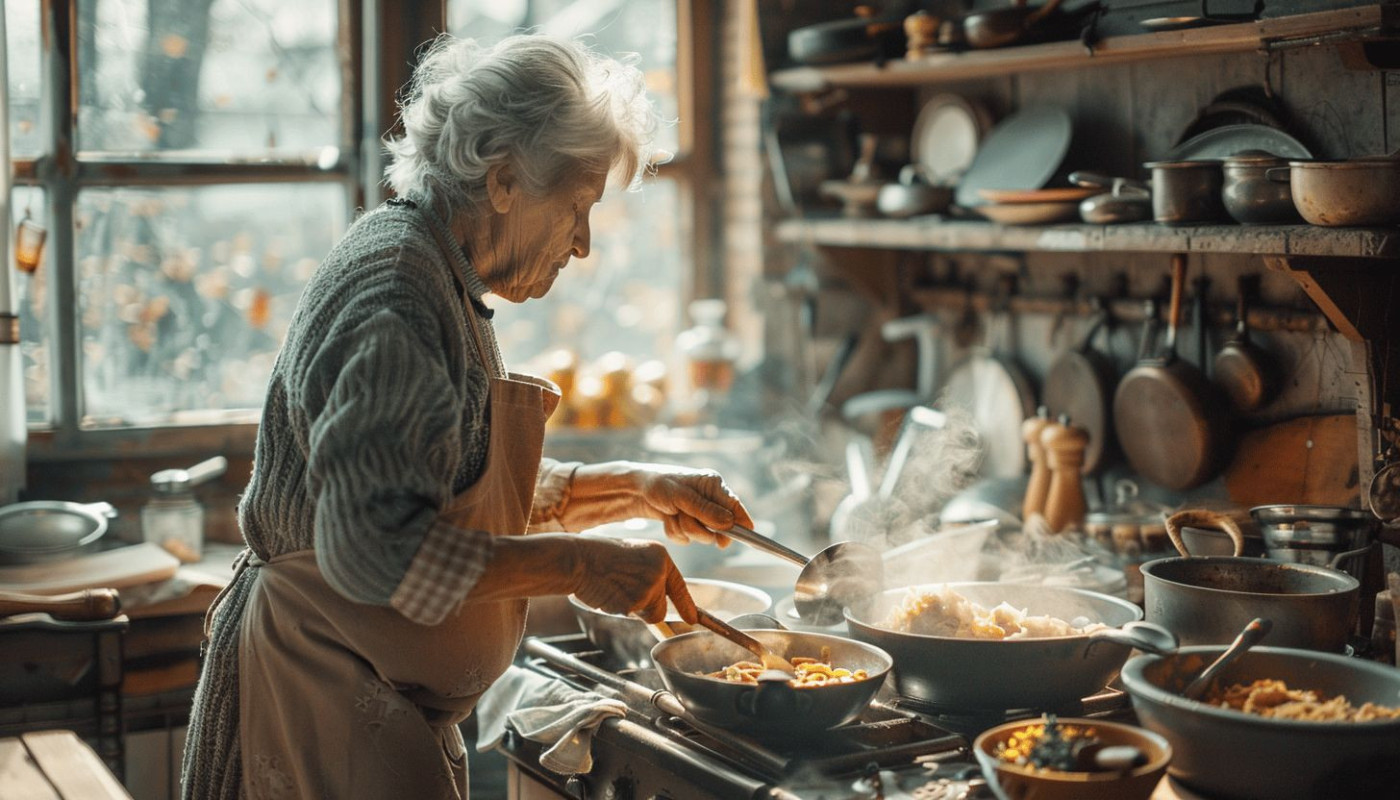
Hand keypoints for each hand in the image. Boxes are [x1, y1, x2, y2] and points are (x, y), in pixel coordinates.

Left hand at [559, 461, 754, 545]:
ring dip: (684, 529)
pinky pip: (687, 538)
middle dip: (700, 527)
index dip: (742, 522)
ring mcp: (698, 512)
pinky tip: (667, 519)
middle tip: (684, 517)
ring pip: (701, 535)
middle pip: (719, 527)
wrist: (636, 490)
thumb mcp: (682, 497)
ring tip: (672, 515)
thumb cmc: (659, 485)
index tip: (747, 534)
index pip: (735, 506)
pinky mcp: (687, 521)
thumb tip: (730, 523)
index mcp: (713, 485)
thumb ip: (705, 511)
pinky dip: (675, 532)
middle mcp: (709, 498)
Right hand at [569, 535, 696, 623]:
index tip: (692, 619)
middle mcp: (659, 571)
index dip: (685, 604)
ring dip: (633, 609)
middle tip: (622, 590)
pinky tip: (609, 593)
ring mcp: (649, 587)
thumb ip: (649, 572)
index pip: (678, 584)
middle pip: (661, 606)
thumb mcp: (632, 555)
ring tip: (615, 588)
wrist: (578, 558)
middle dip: (645, 607)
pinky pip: (631, 616)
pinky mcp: (635, 603)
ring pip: (648, 614)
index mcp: (660, 555)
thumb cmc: (598, 555)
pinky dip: (620, 610)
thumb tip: (658, 593)